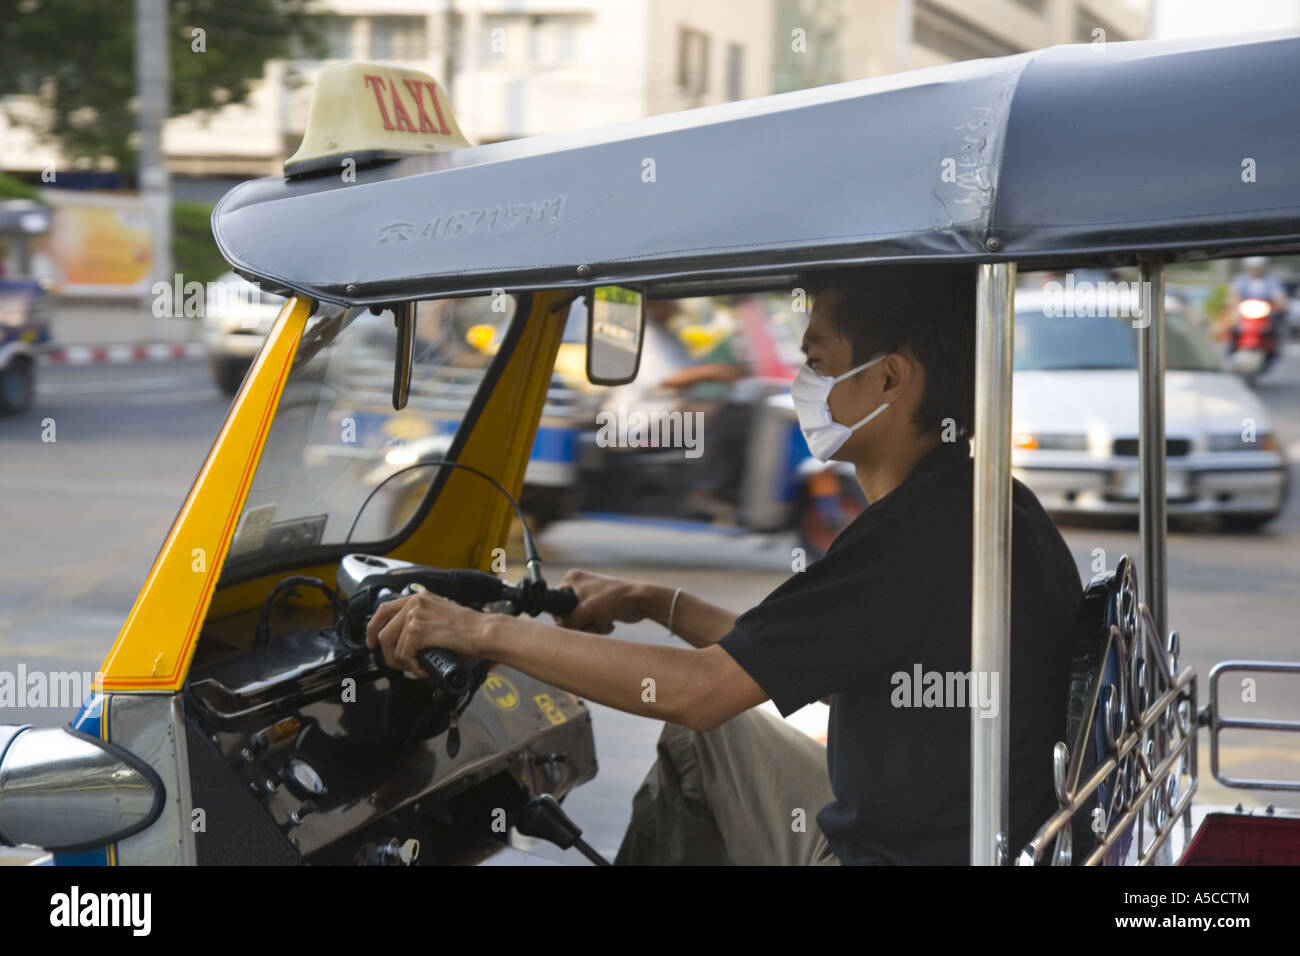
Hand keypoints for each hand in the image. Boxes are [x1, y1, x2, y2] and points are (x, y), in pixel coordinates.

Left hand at [365, 590, 485, 675]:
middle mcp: (414, 603)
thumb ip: (423, 619)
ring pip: (392, 647)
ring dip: (404, 663)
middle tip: (398, 665)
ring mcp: (415, 616)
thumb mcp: (442, 614)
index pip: (383, 609)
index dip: (373, 628)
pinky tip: (425, 668)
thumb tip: (408, 640)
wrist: (483, 632)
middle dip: (387, 654)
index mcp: (419, 597)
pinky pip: (404, 655)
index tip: (372, 643)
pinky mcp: (418, 631)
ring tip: (419, 667)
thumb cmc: (471, 628)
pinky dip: (413, 667)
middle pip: (383, 632)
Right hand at [553, 569, 650, 633]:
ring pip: (580, 621)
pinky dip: (600, 626)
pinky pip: (591, 622)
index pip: (556, 603)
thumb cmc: (614, 600)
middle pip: (569, 615)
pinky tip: (610, 623)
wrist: (642, 601)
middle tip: (593, 626)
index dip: (565, 617)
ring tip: (604, 625)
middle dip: (582, 624)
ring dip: (592, 627)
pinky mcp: (600, 606)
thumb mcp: (586, 611)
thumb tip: (559, 630)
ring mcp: (590, 596)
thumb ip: (567, 622)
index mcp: (572, 579)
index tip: (578, 621)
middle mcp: (579, 585)